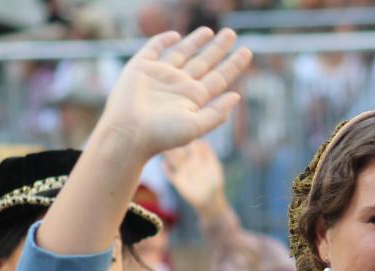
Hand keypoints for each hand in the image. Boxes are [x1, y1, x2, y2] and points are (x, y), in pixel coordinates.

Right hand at [96, 28, 251, 160]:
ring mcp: (161, 75)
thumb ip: (216, 113)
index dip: (233, 65)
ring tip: (210, 31)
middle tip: (232, 33)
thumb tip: (236, 96)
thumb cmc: (162, 135)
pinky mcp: (141, 68)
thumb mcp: (196, 127)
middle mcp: (180, 86)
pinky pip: (154, 49)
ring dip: (196, 42)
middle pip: (205, 62)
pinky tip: (176, 35)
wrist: (128, 133)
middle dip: (218, 48)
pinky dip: (164, 41)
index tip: (247, 51)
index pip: (219, 78)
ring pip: (183, 53)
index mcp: (194, 99)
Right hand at [164, 139, 227, 216]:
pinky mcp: (178, 182)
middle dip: (172, 143)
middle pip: (179, 150)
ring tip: (161, 146)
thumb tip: (204, 141)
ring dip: (167, 154)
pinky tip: (163, 165)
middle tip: (166, 132)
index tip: (181, 127)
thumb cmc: (216, 183)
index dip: (186, 136)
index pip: (190, 144)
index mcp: (198, 157)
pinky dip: (166, 170)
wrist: (212, 201)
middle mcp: (188, 162)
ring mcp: (183, 171)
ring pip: (173, 160)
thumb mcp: (214, 168)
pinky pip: (170, 174)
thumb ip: (209, 155)